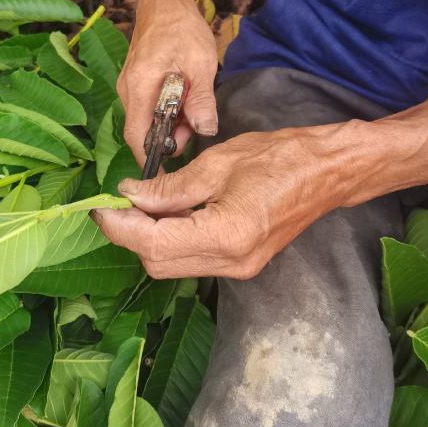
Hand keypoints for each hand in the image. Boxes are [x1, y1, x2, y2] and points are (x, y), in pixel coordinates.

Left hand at [93, 126, 357, 278]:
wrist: (328, 172)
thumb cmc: (280, 158)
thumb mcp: (217, 163)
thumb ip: (170, 186)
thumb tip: (129, 194)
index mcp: (227, 235)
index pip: (154, 244)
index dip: (120, 227)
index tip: (99, 206)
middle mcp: (231, 263)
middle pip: (158, 263)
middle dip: (130, 234)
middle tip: (117, 201)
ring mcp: (238, 268)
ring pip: (172, 265)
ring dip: (148, 238)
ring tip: (137, 204)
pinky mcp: (241, 264)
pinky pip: (191, 259)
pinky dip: (170, 239)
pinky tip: (165, 214)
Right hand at [117, 0, 218, 166]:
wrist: (164, 0)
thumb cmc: (182, 27)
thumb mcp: (200, 64)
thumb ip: (201, 100)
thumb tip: (205, 130)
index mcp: (139, 86)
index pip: (135, 135)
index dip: (149, 158)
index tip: (166, 175)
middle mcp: (127, 89)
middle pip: (142, 130)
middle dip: (168, 138)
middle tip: (195, 128)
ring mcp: (128, 85)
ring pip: (146, 119)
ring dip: (169, 123)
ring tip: (193, 107)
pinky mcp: (134, 82)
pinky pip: (147, 107)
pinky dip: (166, 111)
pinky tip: (184, 99)